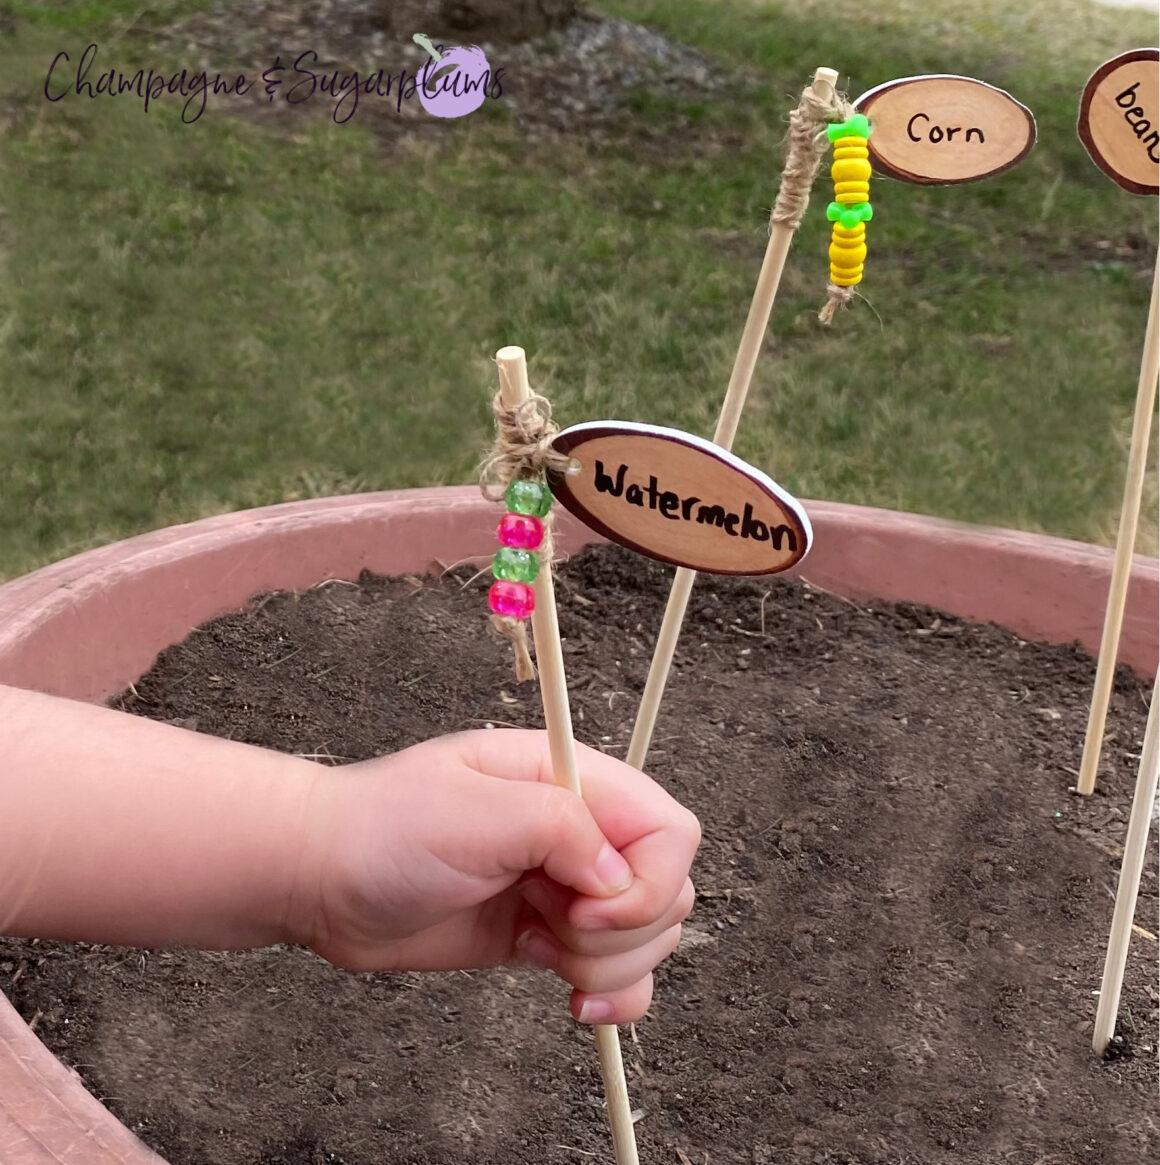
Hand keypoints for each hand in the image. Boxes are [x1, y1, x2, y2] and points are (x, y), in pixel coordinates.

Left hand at [293, 729, 700, 1024]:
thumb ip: (560, 828)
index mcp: (573, 782)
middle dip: (621, 931)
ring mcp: (565, 887)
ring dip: (607, 966)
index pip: (670, 831)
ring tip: (535, 944)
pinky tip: (571, 1000)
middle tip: (546, 921)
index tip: (588, 905)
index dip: (648, 881)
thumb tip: (620, 878)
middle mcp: (579, 833)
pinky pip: (616, 974)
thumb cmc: (382, 829)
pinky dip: (612, 996)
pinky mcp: (545, 935)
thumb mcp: (471, 810)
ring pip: (649, 939)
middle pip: (668, 891)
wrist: (324, 879)